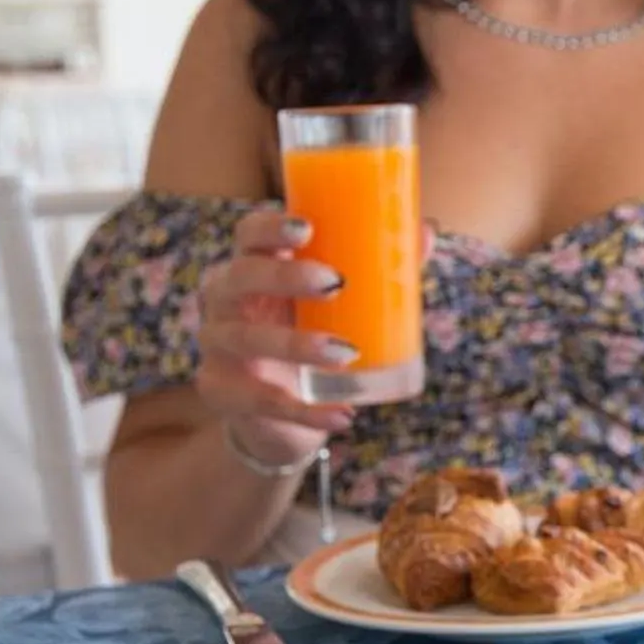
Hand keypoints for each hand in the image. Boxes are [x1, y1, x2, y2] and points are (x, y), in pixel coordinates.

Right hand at [193, 205, 356, 467]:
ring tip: (347, 352)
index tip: (308, 228)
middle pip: (239, 276)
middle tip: (335, 283)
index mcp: (254, 266)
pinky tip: (343, 416)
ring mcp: (217, 346)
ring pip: (245, 338)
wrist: (282, 414)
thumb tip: (426, 231)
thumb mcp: (340, 305)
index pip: (248, 234)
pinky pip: (259, 401)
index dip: (270, 227)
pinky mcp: (221, 392)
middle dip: (284, 276)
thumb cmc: (311, 336)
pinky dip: (306, 411)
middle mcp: (225, 300)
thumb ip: (379, 268)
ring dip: (297, 344)